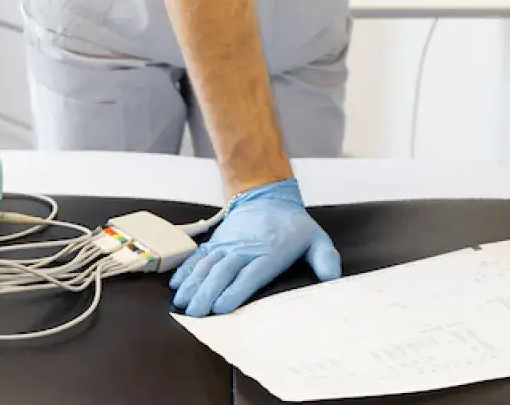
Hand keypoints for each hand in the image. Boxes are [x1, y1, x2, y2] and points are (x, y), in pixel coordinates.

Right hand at [170, 179, 340, 316]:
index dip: (233, 291)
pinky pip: (198, 256)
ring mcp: (228, 245)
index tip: (220, 308)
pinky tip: (177, 284)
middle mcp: (244, 250)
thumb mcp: (316, 238)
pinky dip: (186, 270)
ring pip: (206, 265)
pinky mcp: (217, 242)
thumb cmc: (293, 225)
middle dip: (206, 294)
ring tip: (181, 303)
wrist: (268, 195)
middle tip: (194, 314)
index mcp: (268, 254)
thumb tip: (332, 278)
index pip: (249, 275)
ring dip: (192, 284)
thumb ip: (325, 258)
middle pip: (222, 273)